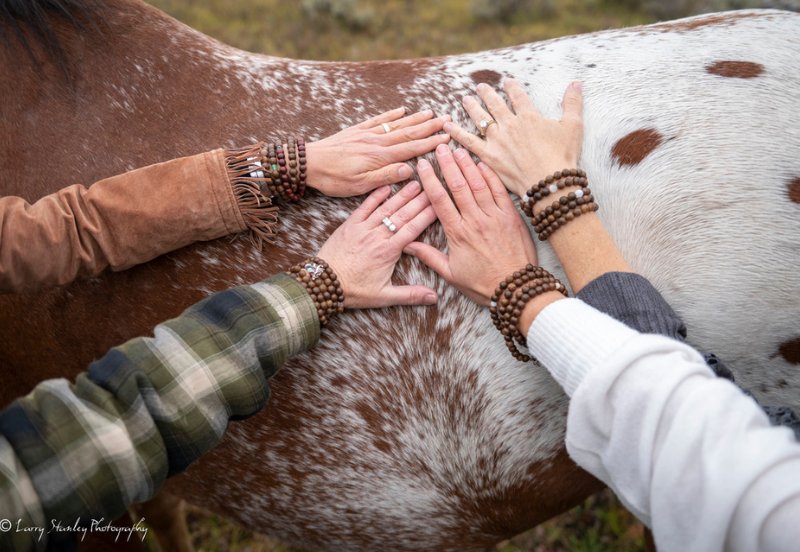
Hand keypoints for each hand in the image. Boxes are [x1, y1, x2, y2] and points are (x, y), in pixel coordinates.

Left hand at [306, 107, 450, 196]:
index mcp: (380, 157)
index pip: (411, 149)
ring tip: (431, 113)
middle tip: (447, 120)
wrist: (309, 163)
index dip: (430, 143)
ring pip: (396, 125)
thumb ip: (385, 176)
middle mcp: (377, 142)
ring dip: (415, 119)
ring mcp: (367, 134)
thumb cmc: (333, 179)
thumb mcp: (360, 185)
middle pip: (408, 133)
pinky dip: (391, 115)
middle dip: (429, 127)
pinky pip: (378, 120)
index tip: (447, 137)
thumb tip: (409, 169)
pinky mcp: (357, 131)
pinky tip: (402, 110)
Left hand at [317, 182, 437, 308]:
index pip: (413, 229)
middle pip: (403, 215)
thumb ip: (410, 295)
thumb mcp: (384, 296)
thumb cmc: (353, 291)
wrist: (323, 283)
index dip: (427, 215)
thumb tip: (433, 297)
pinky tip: (386, 186)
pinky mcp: (349, 225)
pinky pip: (364, 207)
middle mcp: (377, 236)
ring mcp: (362, 228)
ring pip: (386, 208)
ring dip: (401, 195)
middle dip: (419, 200)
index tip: (439, 204)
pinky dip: (375, 196)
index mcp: (388, 252)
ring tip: (415, 183)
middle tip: (432, 187)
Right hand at [403, 144, 536, 305]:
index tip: (423, 165)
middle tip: (440, 147)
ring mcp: (494, 216)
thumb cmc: (483, 284)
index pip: (439, 200)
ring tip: (458, 149)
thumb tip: (407, 244)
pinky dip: (490, 176)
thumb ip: (429, 256)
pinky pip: (499, 191)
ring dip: (467, 165)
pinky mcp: (511, 216)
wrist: (516, 289)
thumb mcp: (451, 273)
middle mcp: (475, 220)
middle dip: (448, 164)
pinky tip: (482, 164)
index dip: (430, 180)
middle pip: (458, 186)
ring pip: (478, 184)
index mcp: (458, 233)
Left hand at [444, 79, 582, 197]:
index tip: (507, 82)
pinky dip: (456, 133)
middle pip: (495, 105)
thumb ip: (573, 103)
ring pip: (481, 119)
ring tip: (465, 99)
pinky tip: (447, 126)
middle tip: (480, 87)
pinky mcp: (488, 156)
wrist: (549, 182)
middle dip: (487, 93)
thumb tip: (577, 82)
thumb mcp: (573, 126)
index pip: (518, 96)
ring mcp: (497, 141)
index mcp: (529, 116)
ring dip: (472, 108)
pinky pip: (468, 142)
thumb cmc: (563, 156)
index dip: (512, 87)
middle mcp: (510, 125)